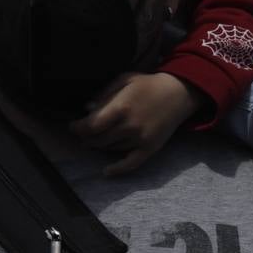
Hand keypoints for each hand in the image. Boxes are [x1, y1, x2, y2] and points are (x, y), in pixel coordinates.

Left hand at [70, 72, 202, 176]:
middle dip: (87, 138)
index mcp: (120, 107)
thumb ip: (105, 94)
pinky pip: (132, 163)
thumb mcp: (124, 80)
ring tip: (94, 143)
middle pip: (99, 139)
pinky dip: (118, 169)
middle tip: (82, 135)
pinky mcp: (150, 148)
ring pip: (111, 149)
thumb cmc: (149, 85)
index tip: (73, 126)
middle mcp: (129, 126)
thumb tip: (88, 109)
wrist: (178, 94)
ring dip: (99, 147)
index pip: (91, 125)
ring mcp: (140, 139)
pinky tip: (106, 172)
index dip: (78, 128)